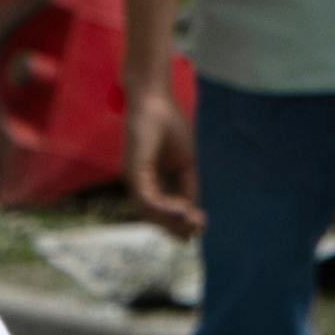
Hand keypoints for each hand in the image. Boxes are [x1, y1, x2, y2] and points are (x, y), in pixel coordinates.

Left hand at [125, 88, 202, 237]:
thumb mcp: (185, 162)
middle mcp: (139, 185)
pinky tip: (183, 209)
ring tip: (193, 222)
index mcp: (151, 183)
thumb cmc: (169, 126)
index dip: (180, 222)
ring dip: (172, 220)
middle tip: (196, 232)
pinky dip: (165, 208)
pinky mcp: (134, 172)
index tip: (200, 230)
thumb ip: (188, 185)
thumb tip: (193, 209)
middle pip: (155, 216)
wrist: (154, 102)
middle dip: (176, 227)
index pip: (164, 210)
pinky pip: (148, 198)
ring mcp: (134, 180)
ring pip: (150, 212)